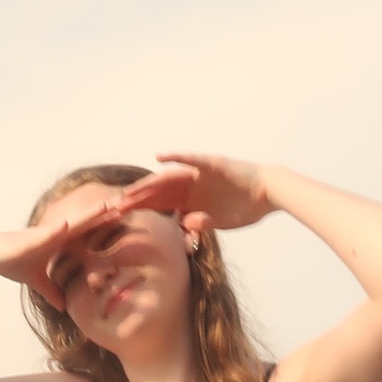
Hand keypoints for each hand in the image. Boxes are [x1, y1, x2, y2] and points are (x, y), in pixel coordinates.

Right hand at [0, 195, 124, 311]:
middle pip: (90, 219)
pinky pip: (49, 232)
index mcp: (61, 239)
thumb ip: (51, 291)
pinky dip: (62, 228)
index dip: (109, 222)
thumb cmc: (11, 263)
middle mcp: (57, 231)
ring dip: (93, 213)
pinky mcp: (32, 238)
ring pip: (75, 220)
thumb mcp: (37, 282)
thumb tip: (63, 307)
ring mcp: (46, 232)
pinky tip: (74, 224)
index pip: (91, 229)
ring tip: (113, 205)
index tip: (130, 217)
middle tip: (135, 202)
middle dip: (110, 211)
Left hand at [114, 153, 273, 235]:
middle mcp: (189, 185)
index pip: (158, 204)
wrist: (268, 193)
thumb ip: (200, 223)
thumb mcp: (217, 221)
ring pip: (169, 178)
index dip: (139, 209)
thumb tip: (184, 224)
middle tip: (113, 206)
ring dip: (149, 184)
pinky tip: (160, 157)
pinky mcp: (212, 165)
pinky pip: (192, 160)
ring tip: (130, 191)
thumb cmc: (243, 208)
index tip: (118, 218)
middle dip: (136, 199)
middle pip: (157, 191)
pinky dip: (177, 157)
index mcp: (188, 199)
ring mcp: (199, 174)